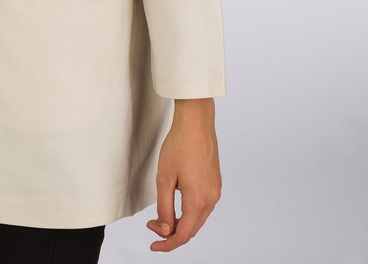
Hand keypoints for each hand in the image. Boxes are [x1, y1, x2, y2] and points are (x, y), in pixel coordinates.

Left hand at [146, 98, 221, 251]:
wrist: (196, 123)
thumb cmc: (179, 145)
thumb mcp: (164, 178)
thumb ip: (164, 207)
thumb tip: (164, 229)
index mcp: (198, 200)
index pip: (183, 234)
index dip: (167, 243)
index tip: (153, 245)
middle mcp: (211, 199)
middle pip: (192, 229)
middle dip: (171, 233)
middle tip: (152, 226)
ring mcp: (215, 191)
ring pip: (197, 219)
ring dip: (180, 223)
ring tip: (161, 217)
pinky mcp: (215, 183)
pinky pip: (202, 207)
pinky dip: (189, 212)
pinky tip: (176, 206)